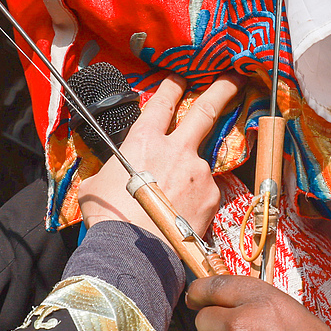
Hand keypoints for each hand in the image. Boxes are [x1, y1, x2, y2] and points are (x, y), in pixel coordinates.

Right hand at [73, 76, 237, 242]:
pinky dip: (197, 199)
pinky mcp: (212, 195)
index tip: (180, 78)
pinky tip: (182, 215)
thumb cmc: (110, 218)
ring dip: (191, 174)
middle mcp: (178, 150)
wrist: (135, 252)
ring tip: (175, 199)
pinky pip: (206, 191)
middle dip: (222, 90)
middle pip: (206, 110)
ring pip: (201, 162)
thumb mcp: (95, 187)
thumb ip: (109, 172)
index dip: (173, 86)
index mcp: (145, 141)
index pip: (163, 102)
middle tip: (234, 78)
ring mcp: (199, 172)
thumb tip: (107, 177)